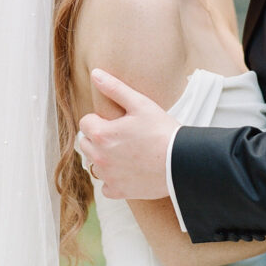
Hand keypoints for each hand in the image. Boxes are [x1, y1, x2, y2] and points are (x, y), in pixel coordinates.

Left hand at [78, 69, 178, 199]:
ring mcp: (108, 177)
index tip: (116, 121)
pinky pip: (106, 185)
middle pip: (85, 143)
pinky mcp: (119, 192)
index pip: (85, 123)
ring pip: (94, 164)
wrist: (180, 162)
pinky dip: (113, 179)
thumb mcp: (140, 103)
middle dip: (98, 137)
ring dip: (103, 157)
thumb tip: (95, 73)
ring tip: (126, 151)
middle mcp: (99, 157)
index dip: (99, 119)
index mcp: (101, 134)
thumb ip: (114, 88)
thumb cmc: (162, 130)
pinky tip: (128, 169)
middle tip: (121, 134)